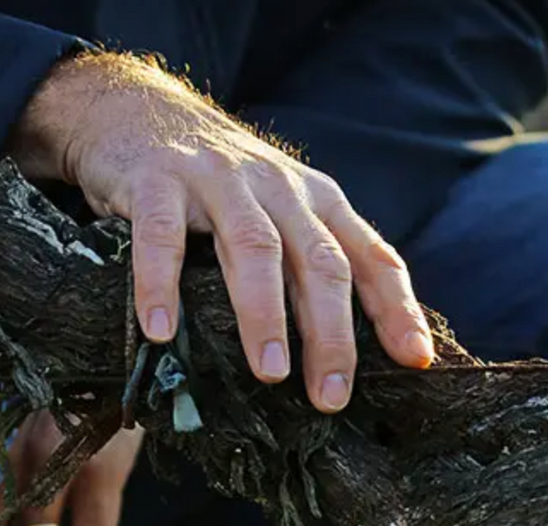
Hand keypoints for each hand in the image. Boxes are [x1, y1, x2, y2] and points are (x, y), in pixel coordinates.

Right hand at [9, 51, 434, 412]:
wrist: (133, 107)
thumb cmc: (216, 182)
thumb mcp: (279, 210)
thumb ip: (312, 262)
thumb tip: (344, 352)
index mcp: (316, 202)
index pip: (371, 257)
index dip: (397, 308)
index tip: (414, 360)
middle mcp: (277, 187)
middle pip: (319, 262)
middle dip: (331, 334)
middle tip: (330, 396)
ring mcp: (218, 179)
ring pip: (254, 248)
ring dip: (265, 315)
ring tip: (270, 374)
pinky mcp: (157, 178)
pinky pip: (162, 235)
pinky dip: (161, 283)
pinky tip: (161, 330)